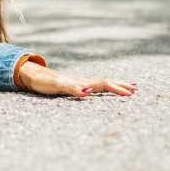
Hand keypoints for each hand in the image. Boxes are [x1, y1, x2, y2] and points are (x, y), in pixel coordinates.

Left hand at [18, 61, 135, 97]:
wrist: (33, 75)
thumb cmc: (44, 82)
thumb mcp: (58, 86)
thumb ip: (72, 88)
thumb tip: (88, 92)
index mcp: (82, 81)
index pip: (104, 84)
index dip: (117, 89)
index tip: (130, 94)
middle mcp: (83, 81)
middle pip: (106, 82)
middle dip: (121, 86)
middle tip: (136, 90)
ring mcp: (79, 82)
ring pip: (101, 83)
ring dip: (115, 85)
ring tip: (129, 87)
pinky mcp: (75, 86)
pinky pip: (94, 87)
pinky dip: (104, 88)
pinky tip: (106, 89)